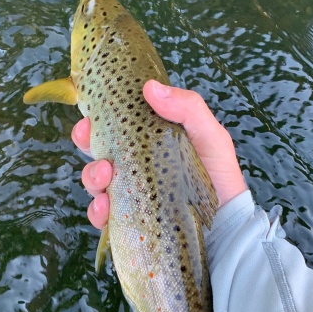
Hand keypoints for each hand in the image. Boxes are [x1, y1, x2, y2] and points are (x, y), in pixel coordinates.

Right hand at [71, 80, 246, 229]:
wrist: (228, 224)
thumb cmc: (219, 176)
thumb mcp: (209, 135)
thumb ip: (187, 108)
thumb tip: (150, 87)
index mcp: (147, 142)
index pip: (113, 127)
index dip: (95, 120)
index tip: (89, 118)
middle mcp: (133, 166)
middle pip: (96, 150)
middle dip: (85, 143)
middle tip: (88, 139)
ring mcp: (128, 194)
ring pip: (95, 182)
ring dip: (91, 176)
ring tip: (105, 176)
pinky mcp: (127, 221)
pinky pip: (101, 216)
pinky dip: (97, 210)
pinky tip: (105, 206)